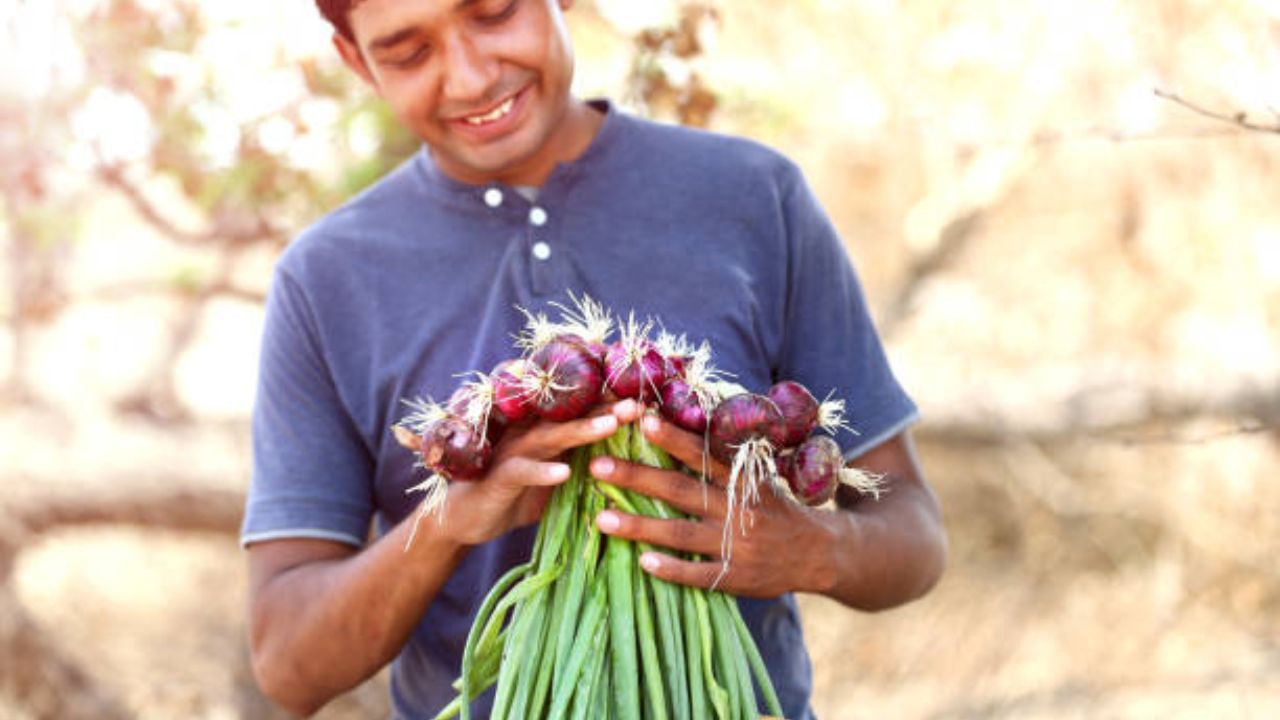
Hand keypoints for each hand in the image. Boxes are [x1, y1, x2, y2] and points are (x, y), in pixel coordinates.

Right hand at [435, 399, 644, 545]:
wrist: (465, 521)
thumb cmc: (516, 496)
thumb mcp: (554, 479)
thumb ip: (582, 466)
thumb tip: (628, 464)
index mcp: (547, 432)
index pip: (582, 412)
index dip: (612, 403)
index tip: (646, 398)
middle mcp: (531, 434)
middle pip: (571, 416)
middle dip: (606, 407)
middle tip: (638, 403)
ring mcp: (513, 452)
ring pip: (551, 436)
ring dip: (582, 430)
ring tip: (612, 425)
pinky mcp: (498, 477)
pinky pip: (522, 471)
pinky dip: (542, 472)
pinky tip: (564, 473)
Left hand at [589, 413, 837, 597]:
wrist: (819, 553)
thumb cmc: (776, 507)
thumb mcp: (759, 476)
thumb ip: (723, 459)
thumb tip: (679, 425)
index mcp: (740, 481)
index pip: (701, 454)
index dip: (672, 438)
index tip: (642, 420)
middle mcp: (735, 510)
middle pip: (679, 491)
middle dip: (636, 478)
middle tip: (596, 467)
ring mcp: (734, 546)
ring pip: (679, 534)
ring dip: (639, 527)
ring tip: (600, 519)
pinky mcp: (735, 578)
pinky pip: (698, 575)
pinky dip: (671, 569)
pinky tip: (642, 562)